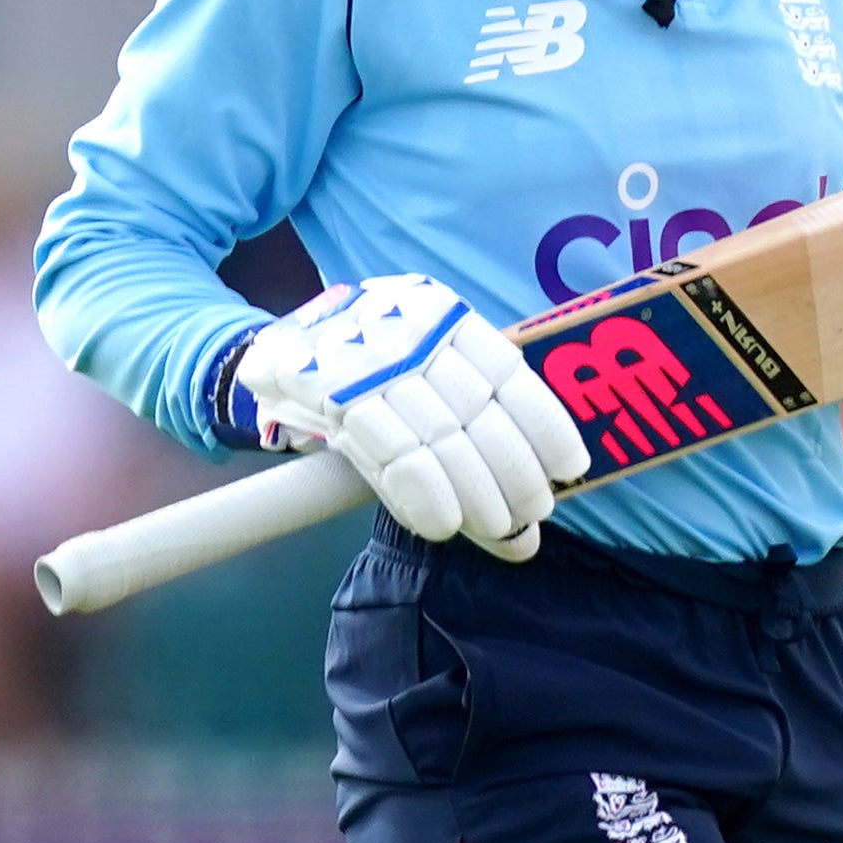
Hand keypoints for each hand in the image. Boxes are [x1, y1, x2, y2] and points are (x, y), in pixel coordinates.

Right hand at [227, 274, 591, 557]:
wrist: (271, 350)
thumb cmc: (367, 369)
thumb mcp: (420, 366)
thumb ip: (471, 419)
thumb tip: (532, 502)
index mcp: (441, 314)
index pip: (508, 373)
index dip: (545, 425)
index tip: (571, 469)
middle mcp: (408, 329)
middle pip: (479, 413)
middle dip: (514, 473)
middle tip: (533, 514)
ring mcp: (367, 358)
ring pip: (440, 437)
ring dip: (476, 494)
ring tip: (499, 528)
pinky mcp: (328, 391)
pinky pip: (391, 451)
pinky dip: (424, 494)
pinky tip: (444, 524)